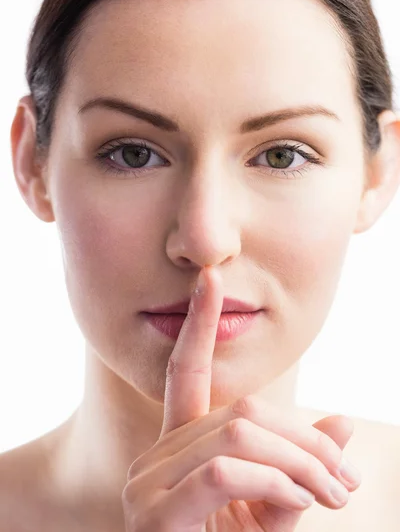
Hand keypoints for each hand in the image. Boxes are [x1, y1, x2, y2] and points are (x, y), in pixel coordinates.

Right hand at [122, 266, 360, 530]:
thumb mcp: (277, 513)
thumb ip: (302, 466)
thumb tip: (342, 422)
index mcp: (179, 448)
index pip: (186, 371)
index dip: (199, 324)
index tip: (209, 280)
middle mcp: (154, 456)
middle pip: (243, 411)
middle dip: (305, 440)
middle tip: (345, 478)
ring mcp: (147, 485)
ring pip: (240, 434)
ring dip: (302, 463)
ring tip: (332, 495)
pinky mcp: (154, 515)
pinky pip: (226, 470)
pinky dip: (277, 483)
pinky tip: (302, 505)